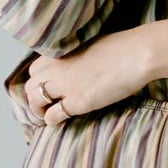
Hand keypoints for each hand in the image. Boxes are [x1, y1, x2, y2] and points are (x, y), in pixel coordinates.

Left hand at [24, 23, 167, 126]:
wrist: (136, 54)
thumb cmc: (122, 46)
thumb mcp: (91, 45)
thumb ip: (78, 56)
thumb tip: (79, 65)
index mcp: (61, 52)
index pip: (35, 69)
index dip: (39, 81)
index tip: (46, 88)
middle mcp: (57, 68)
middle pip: (31, 85)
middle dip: (34, 98)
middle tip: (44, 106)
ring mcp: (66, 85)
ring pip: (36, 100)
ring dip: (38, 110)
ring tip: (46, 116)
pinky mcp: (78, 101)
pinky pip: (53, 115)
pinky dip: (52, 120)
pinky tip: (58, 122)